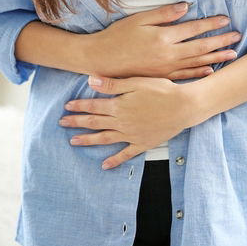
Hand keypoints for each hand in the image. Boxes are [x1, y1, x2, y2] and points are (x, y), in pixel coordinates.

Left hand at [58, 74, 206, 169]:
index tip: (67, 106)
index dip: (79, 106)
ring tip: (74, 141)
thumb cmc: (162, 90)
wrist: (183, 107)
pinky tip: (105, 165)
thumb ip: (112, 84)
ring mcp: (131, 135)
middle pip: (95, 122)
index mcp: (119, 106)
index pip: (93, 106)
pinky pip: (125, 154)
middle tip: (62, 123)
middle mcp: (122, 122)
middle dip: (77, 122)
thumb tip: (90, 79)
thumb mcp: (136, 82)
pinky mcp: (142, 143)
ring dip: (88, 140)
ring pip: (105, 138)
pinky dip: (114, 160)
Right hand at [86, 2, 241, 79]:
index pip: (194, 29)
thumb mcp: (139, 19)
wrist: (102, 60)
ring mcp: (166, 69)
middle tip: (237, 36)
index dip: (211, 23)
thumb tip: (186, 7)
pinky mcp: (162, 78)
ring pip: (197, 63)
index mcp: (163, 37)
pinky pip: (185, 76)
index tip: (225, 19)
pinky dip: (200, 73)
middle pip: (201, 47)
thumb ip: (164, 14)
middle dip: (221, 41)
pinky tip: (211, 70)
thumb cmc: (118, 36)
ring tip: (232, 53)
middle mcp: (168, 54)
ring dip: (216, 57)